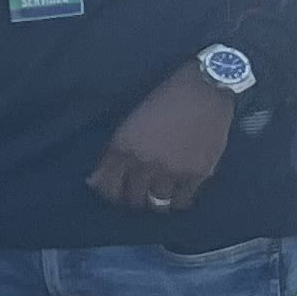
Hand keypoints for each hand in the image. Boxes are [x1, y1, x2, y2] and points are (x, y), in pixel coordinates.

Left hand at [89, 64, 236, 211]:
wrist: (204, 91)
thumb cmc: (164, 100)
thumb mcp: (129, 122)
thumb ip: (113, 153)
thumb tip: (92, 183)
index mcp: (123, 147)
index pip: (107, 187)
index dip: (109, 193)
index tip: (116, 191)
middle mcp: (143, 162)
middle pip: (132, 199)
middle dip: (133, 198)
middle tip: (139, 192)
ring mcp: (171, 171)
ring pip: (157, 204)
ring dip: (155, 201)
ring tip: (159, 194)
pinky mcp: (196, 175)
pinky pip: (182, 201)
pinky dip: (178, 199)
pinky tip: (178, 191)